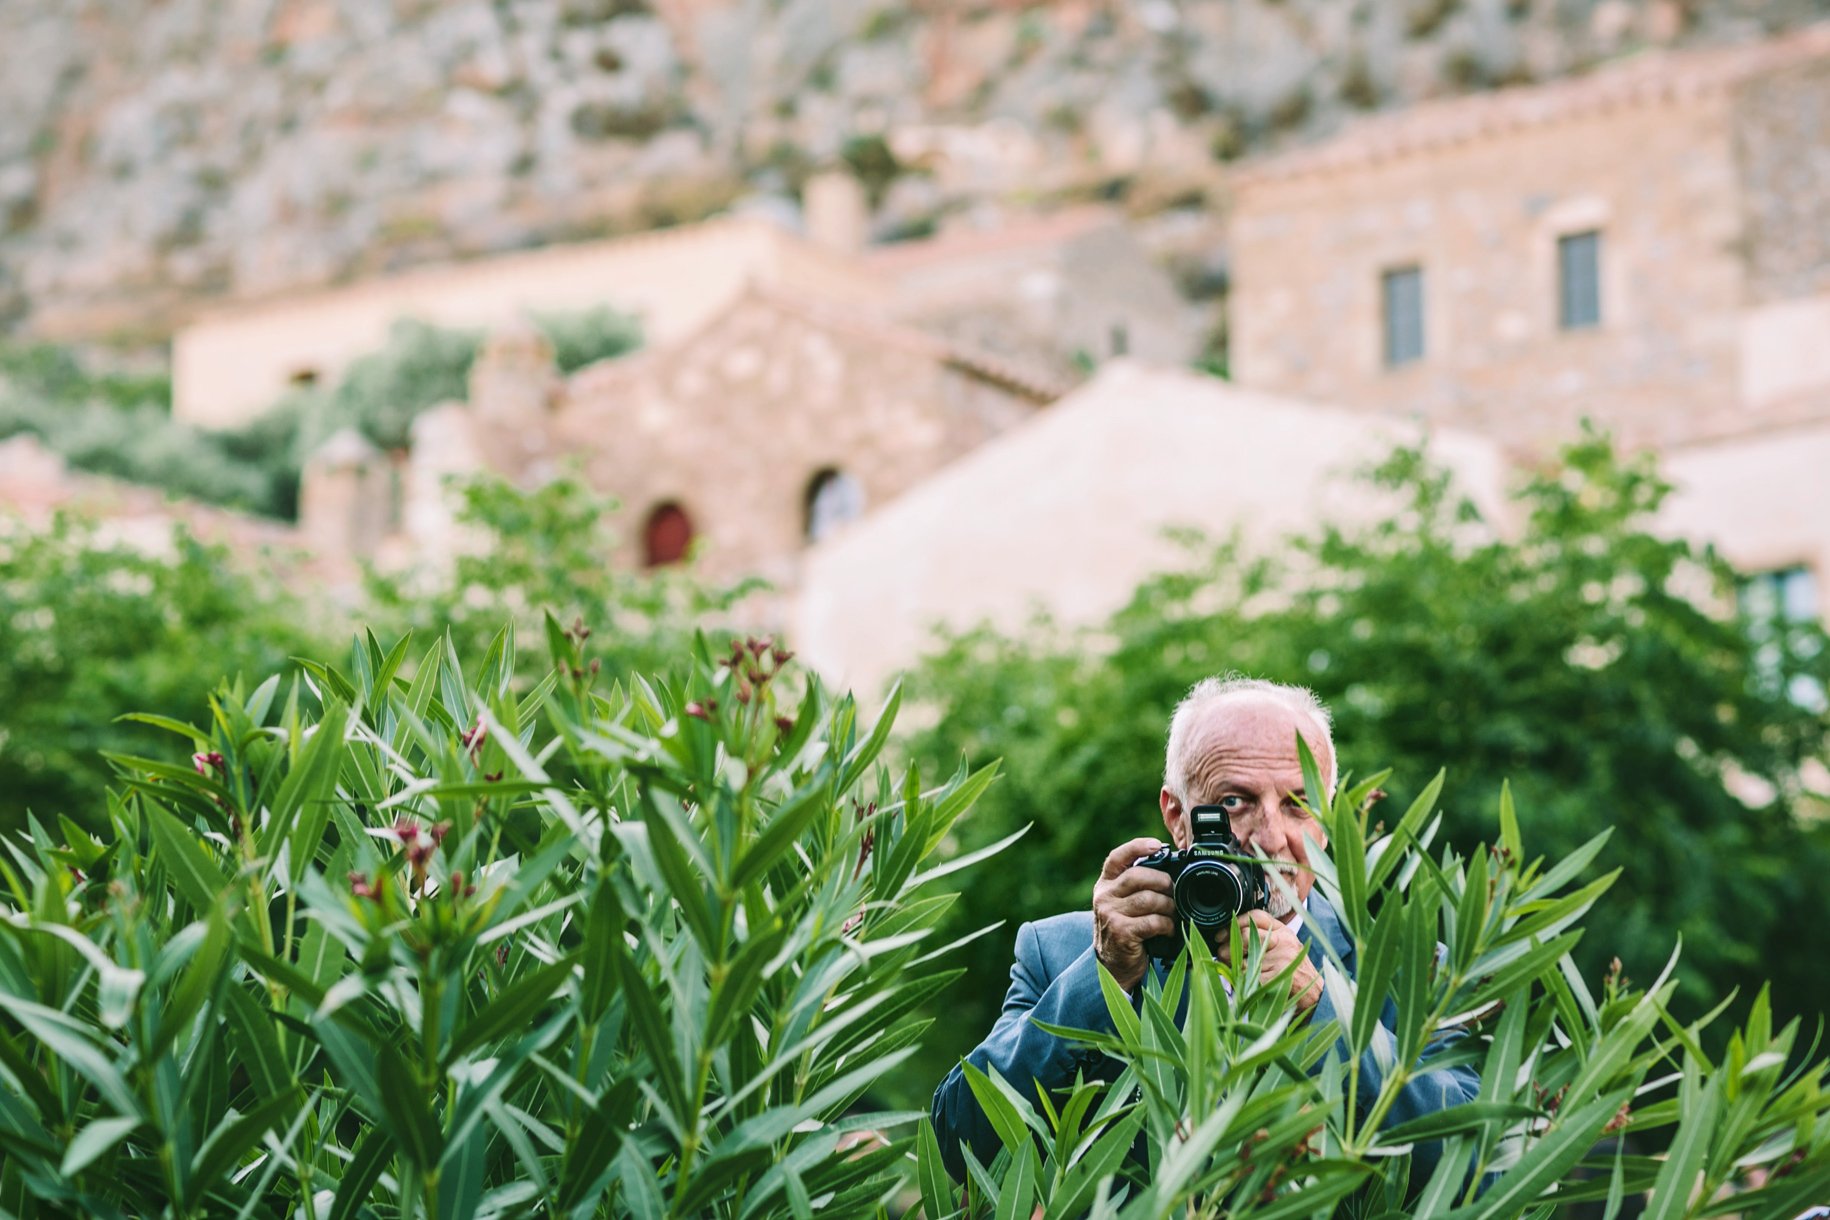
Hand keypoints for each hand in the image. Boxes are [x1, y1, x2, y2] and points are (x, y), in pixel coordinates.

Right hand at [1092, 838, 1175, 991]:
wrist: (1112, 966)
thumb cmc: (1125, 930)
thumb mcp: (1122, 904)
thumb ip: (1136, 886)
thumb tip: (1170, 869)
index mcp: (1105, 884)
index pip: (1117, 857)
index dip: (1137, 847)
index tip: (1158, 846)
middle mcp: (1104, 896)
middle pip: (1138, 876)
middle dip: (1163, 882)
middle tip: (1174, 892)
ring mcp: (1110, 914)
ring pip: (1148, 899)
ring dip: (1168, 906)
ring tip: (1173, 914)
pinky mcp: (1121, 932)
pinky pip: (1152, 921)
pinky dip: (1166, 925)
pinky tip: (1168, 930)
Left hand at [1215, 910, 1323, 1014]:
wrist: (1315, 994)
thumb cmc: (1294, 971)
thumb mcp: (1282, 947)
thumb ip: (1262, 938)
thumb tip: (1226, 939)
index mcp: (1283, 932)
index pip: (1256, 917)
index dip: (1235, 923)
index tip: (1221, 934)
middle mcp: (1283, 942)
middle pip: (1245, 936)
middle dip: (1228, 949)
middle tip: (1223, 956)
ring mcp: (1281, 959)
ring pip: (1243, 960)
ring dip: (1235, 969)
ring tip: (1238, 974)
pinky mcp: (1277, 977)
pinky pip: (1249, 979)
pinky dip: (1243, 984)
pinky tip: (1248, 986)